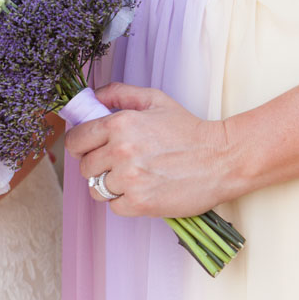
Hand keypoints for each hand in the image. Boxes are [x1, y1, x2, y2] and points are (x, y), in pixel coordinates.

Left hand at [64, 83, 240, 217]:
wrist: (222, 159)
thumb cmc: (188, 130)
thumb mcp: (155, 100)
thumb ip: (119, 94)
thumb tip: (90, 97)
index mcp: (119, 124)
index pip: (76, 140)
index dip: (80, 145)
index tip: (89, 148)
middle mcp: (120, 152)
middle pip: (84, 167)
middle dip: (97, 165)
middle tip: (118, 163)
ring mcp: (130, 179)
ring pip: (96, 188)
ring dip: (109, 185)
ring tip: (131, 178)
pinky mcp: (140, 203)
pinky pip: (114, 206)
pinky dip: (125, 201)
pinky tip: (142, 190)